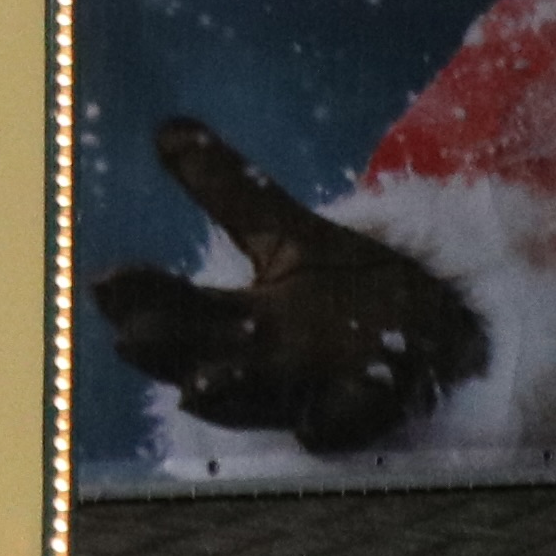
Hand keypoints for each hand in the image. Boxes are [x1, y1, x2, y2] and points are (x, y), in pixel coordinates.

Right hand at [90, 118, 489, 453]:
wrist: (450, 330)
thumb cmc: (359, 290)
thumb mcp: (289, 233)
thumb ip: (230, 189)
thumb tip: (165, 128)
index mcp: (247, 316)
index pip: (180, 307)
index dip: (143, 298)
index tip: (105, 283)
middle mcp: (273, 357)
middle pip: (206, 357)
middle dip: (169, 349)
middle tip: (130, 339)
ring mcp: (322, 386)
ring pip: (263, 399)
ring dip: (231, 394)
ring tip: (198, 387)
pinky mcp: (378, 406)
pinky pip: (351, 426)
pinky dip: (331, 427)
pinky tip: (311, 427)